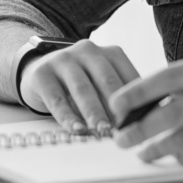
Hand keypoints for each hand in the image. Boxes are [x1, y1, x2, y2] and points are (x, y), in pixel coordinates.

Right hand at [19, 39, 139, 131]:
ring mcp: (63, 59)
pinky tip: (76, 129)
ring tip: (102, 131)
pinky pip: (57, 98)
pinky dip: (67, 117)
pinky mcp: (42, 73)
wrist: (40, 71)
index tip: (142, 121)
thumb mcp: (102, 84)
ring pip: (82, 88)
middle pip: (106, 81)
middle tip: (124, 129)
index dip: (136, 99)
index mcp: (110, 53)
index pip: (127, 76)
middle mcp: (87, 50)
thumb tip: (140, 123)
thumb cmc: (82, 84)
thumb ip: (120, 98)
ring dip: (94, 112)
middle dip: (116, 107)